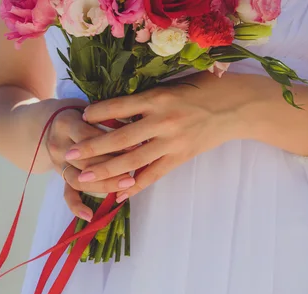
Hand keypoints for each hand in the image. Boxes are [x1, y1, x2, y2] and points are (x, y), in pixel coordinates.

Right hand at [46, 105, 135, 220]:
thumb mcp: (90, 108)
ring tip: (128, 183)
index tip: (137, 143)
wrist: (48, 122)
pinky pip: (66, 193)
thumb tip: (137, 126)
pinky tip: (89, 215)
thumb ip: (108, 116)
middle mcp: (58, 145)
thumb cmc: (79, 113)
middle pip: (86, 160)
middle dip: (113, 165)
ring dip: (105, 184)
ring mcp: (57, 163)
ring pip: (79, 179)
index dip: (113, 141)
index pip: (90, 136)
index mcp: (66, 123)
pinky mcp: (60, 176)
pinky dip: (76, 206)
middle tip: (137, 166)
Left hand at [65, 73, 243, 201]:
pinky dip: (135, 186)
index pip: (120, 105)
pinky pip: (153, 175)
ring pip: (132, 161)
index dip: (98, 113)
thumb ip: (147, 98)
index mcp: (158, 97)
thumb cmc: (204, 89)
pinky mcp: (180, 158)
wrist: (238, 106)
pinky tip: (118, 194)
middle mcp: (163, 121)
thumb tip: (117, 110)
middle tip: (69, 154)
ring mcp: (171, 142)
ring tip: (84, 177)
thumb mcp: (173, 85)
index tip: (80, 116)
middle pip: (120, 138)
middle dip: (92, 147)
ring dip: (106, 170)